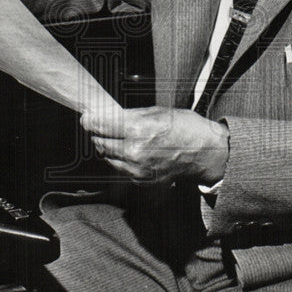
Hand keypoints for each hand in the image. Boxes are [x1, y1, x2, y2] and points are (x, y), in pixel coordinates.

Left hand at [81, 106, 228, 185]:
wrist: (204, 153)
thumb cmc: (185, 128)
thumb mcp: (156, 112)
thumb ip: (130, 115)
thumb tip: (109, 115)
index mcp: (138, 130)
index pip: (100, 125)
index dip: (90, 120)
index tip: (87, 117)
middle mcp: (134, 151)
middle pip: (100, 142)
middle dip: (97, 133)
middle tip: (98, 126)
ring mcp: (137, 168)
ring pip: (107, 157)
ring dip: (106, 146)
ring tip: (114, 137)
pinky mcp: (140, 179)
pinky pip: (119, 168)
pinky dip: (118, 159)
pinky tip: (126, 150)